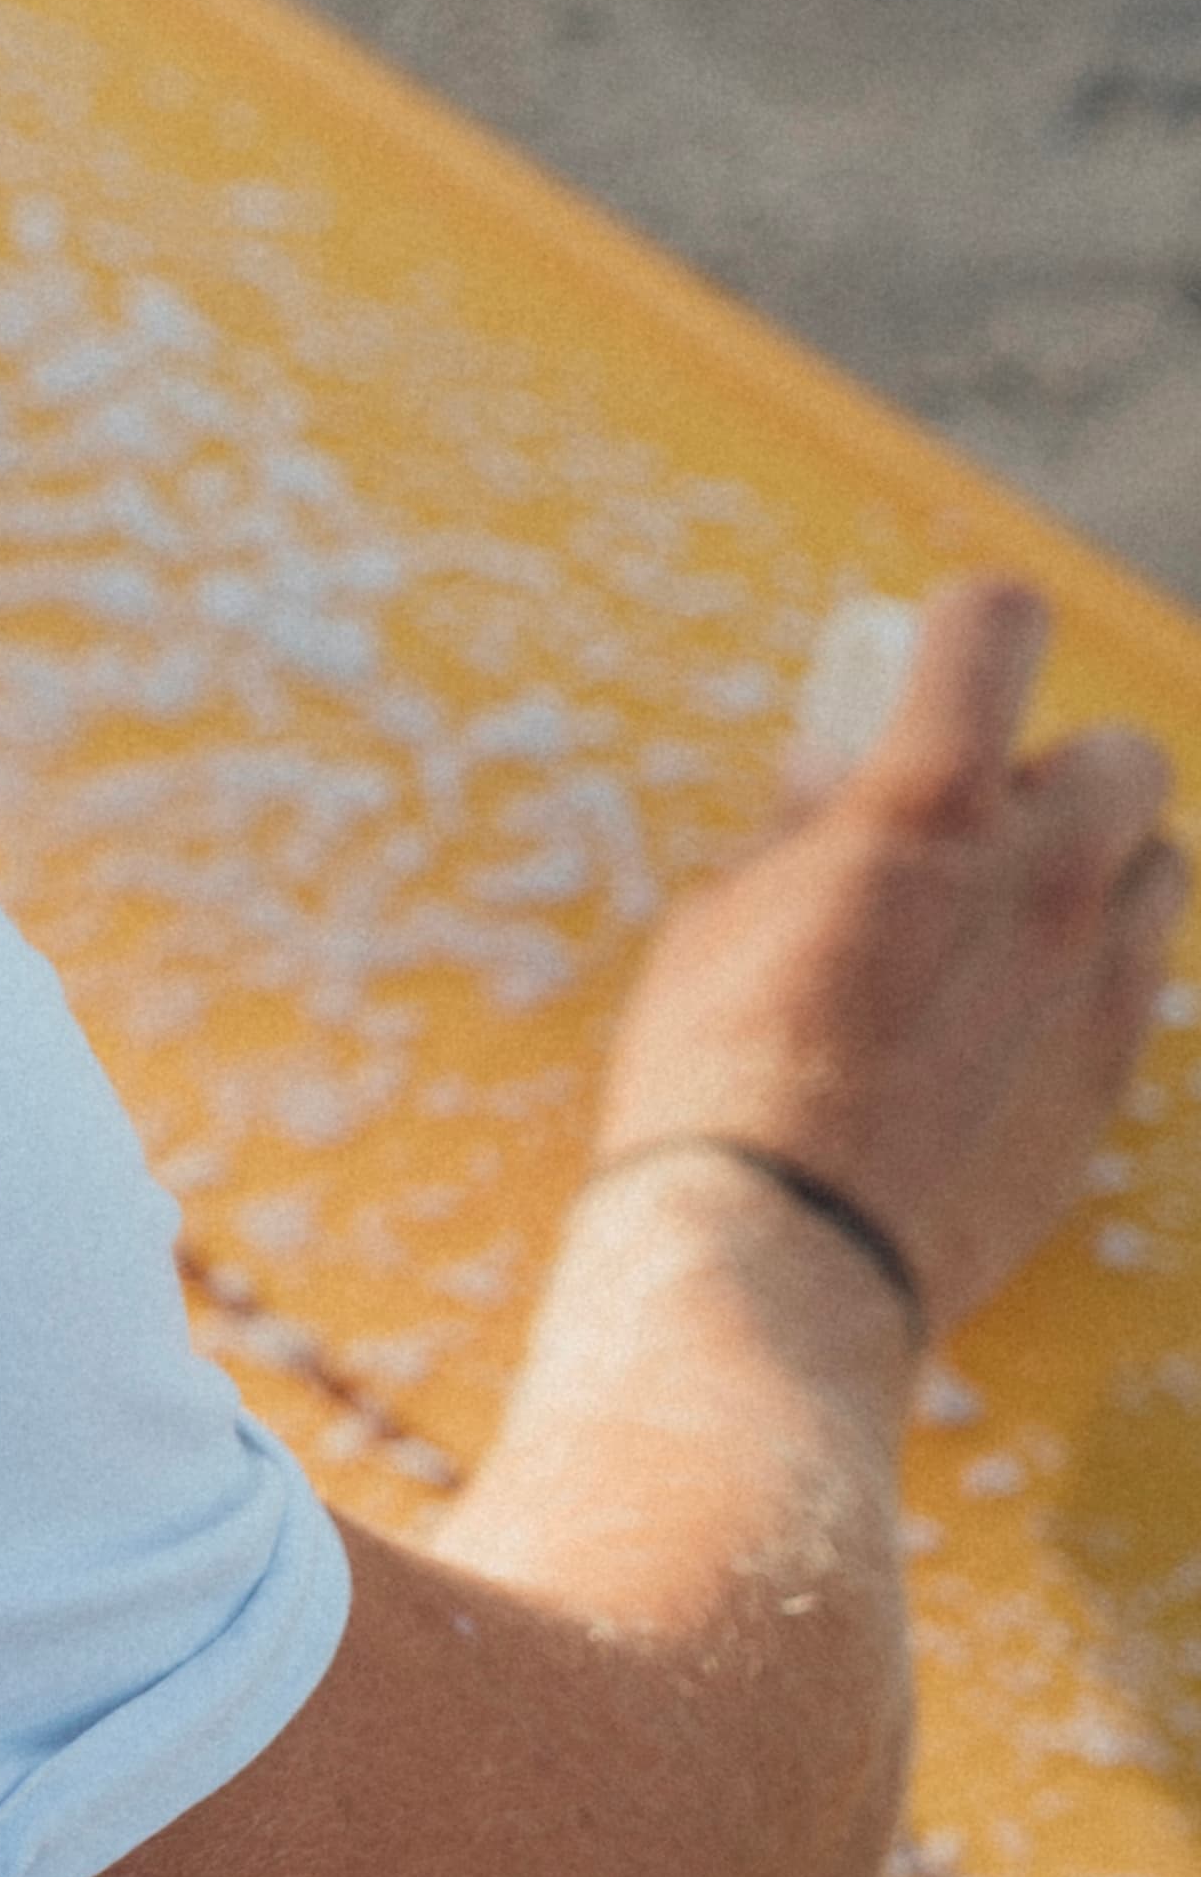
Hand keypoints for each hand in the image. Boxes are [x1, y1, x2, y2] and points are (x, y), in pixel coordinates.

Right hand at [589, 577, 1182, 1328]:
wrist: (784, 1253)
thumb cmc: (720, 1077)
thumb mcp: (720, 919)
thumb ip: (800, 836)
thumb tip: (829, 784)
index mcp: (927, 803)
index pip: (997, 623)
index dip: (967, 631)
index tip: (935, 671)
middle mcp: (1041, 873)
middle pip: (1124, 754)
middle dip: (1059, 771)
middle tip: (975, 829)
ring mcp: (1094, 980)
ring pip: (1161, 867)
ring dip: (1099, 872)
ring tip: (1005, 928)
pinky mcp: (1112, 1077)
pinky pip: (1137, 982)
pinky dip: (1089, 975)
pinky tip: (1004, 1028)